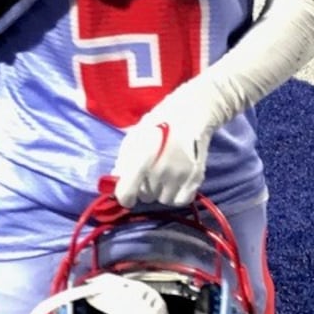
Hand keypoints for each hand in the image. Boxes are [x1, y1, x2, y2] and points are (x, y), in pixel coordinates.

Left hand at [112, 90, 213, 208]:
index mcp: (140, 159)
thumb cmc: (158, 123)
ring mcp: (179, 176)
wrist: (190, 112)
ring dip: (162, 192)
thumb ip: (124, 161)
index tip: (127, 195)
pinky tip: (175, 182)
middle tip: (150, 173)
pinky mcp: (196, 177)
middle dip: (145, 188)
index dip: (124, 197)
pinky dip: (177, 195)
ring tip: (165, 175)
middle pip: (146, 197)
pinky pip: (181, 200)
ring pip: (164, 200)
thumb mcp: (134, 136)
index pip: (126, 193)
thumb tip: (117, 181)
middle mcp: (160, 171)